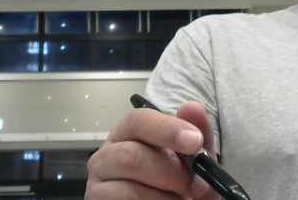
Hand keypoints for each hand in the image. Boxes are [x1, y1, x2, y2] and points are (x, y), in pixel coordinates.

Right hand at [86, 101, 219, 199]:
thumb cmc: (177, 183)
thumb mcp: (193, 160)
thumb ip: (197, 133)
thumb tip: (192, 107)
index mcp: (128, 134)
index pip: (139, 121)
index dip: (167, 129)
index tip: (195, 141)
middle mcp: (106, 155)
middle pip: (132, 156)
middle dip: (171, 172)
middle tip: (200, 186)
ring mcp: (98, 184)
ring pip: (129, 190)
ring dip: (164, 198)